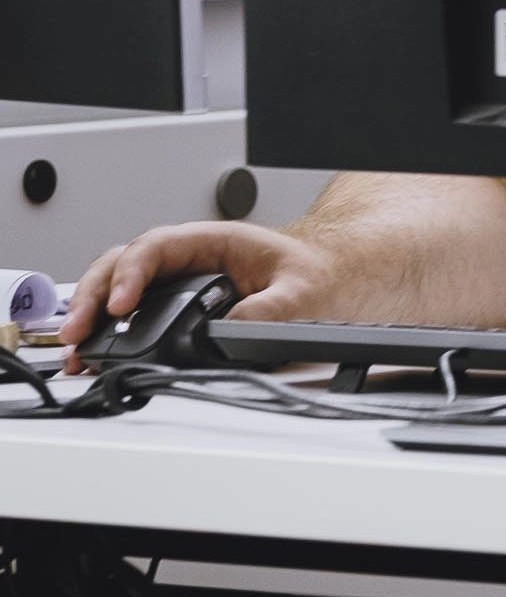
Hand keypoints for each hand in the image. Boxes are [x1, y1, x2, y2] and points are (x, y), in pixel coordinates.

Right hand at [63, 222, 348, 364]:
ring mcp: (178, 282)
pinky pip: (129, 314)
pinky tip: (92, 355)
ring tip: (76, 351)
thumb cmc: (320, 279)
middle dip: (94, 298)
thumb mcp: (301, 294)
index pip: (157, 247)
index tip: (120, 307)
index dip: (130, 274)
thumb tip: (224, 335)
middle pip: (122, 266)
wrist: (338, 285)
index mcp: (216, 241)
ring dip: (91, 317)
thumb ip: (264, 314)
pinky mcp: (175, 308)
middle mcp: (189, 258)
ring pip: (117, 288)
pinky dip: (106, 333)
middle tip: (79, 334)